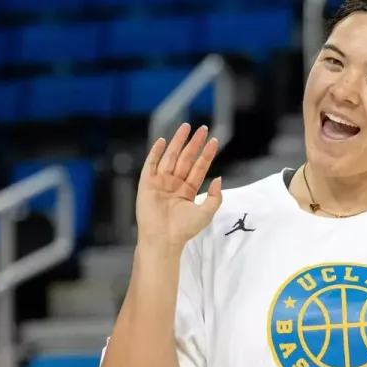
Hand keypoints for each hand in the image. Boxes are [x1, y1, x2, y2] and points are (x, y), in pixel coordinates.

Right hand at [137, 124, 222, 246]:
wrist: (163, 238)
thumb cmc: (184, 229)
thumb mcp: (206, 213)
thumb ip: (215, 197)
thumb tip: (219, 179)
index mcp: (188, 190)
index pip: (199, 167)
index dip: (206, 154)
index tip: (214, 141)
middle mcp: (174, 183)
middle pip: (186, 158)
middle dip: (194, 143)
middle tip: (203, 128)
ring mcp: (160, 182)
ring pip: (171, 157)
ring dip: (178, 142)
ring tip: (186, 127)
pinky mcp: (147, 184)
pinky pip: (151, 164)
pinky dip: (155, 152)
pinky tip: (162, 141)